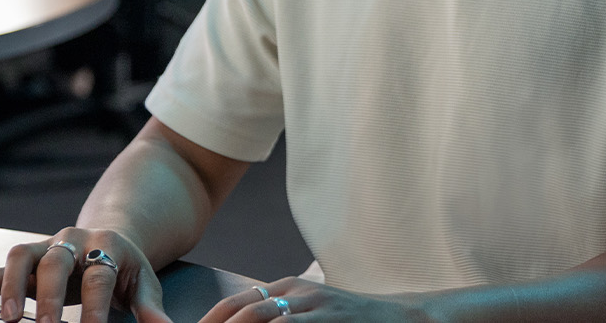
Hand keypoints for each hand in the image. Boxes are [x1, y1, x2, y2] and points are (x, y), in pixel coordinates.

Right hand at [0, 228, 170, 322]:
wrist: (109, 241)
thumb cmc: (125, 269)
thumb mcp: (143, 284)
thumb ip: (151, 309)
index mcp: (107, 245)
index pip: (100, 274)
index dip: (94, 305)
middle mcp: (73, 240)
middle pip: (57, 260)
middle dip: (49, 294)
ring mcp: (45, 246)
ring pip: (21, 256)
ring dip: (10, 287)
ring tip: (5, 319)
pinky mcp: (25, 259)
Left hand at [196, 278, 430, 322]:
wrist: (399, 318)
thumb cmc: (348, 322)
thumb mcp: (309, 314)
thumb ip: (277, 319)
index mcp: (286, 287)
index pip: (233, 303)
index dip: (206, 321)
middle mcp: (297, 292)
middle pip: (240, 311)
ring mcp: (314, 306)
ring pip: (259, 318)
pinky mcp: (329, 319)